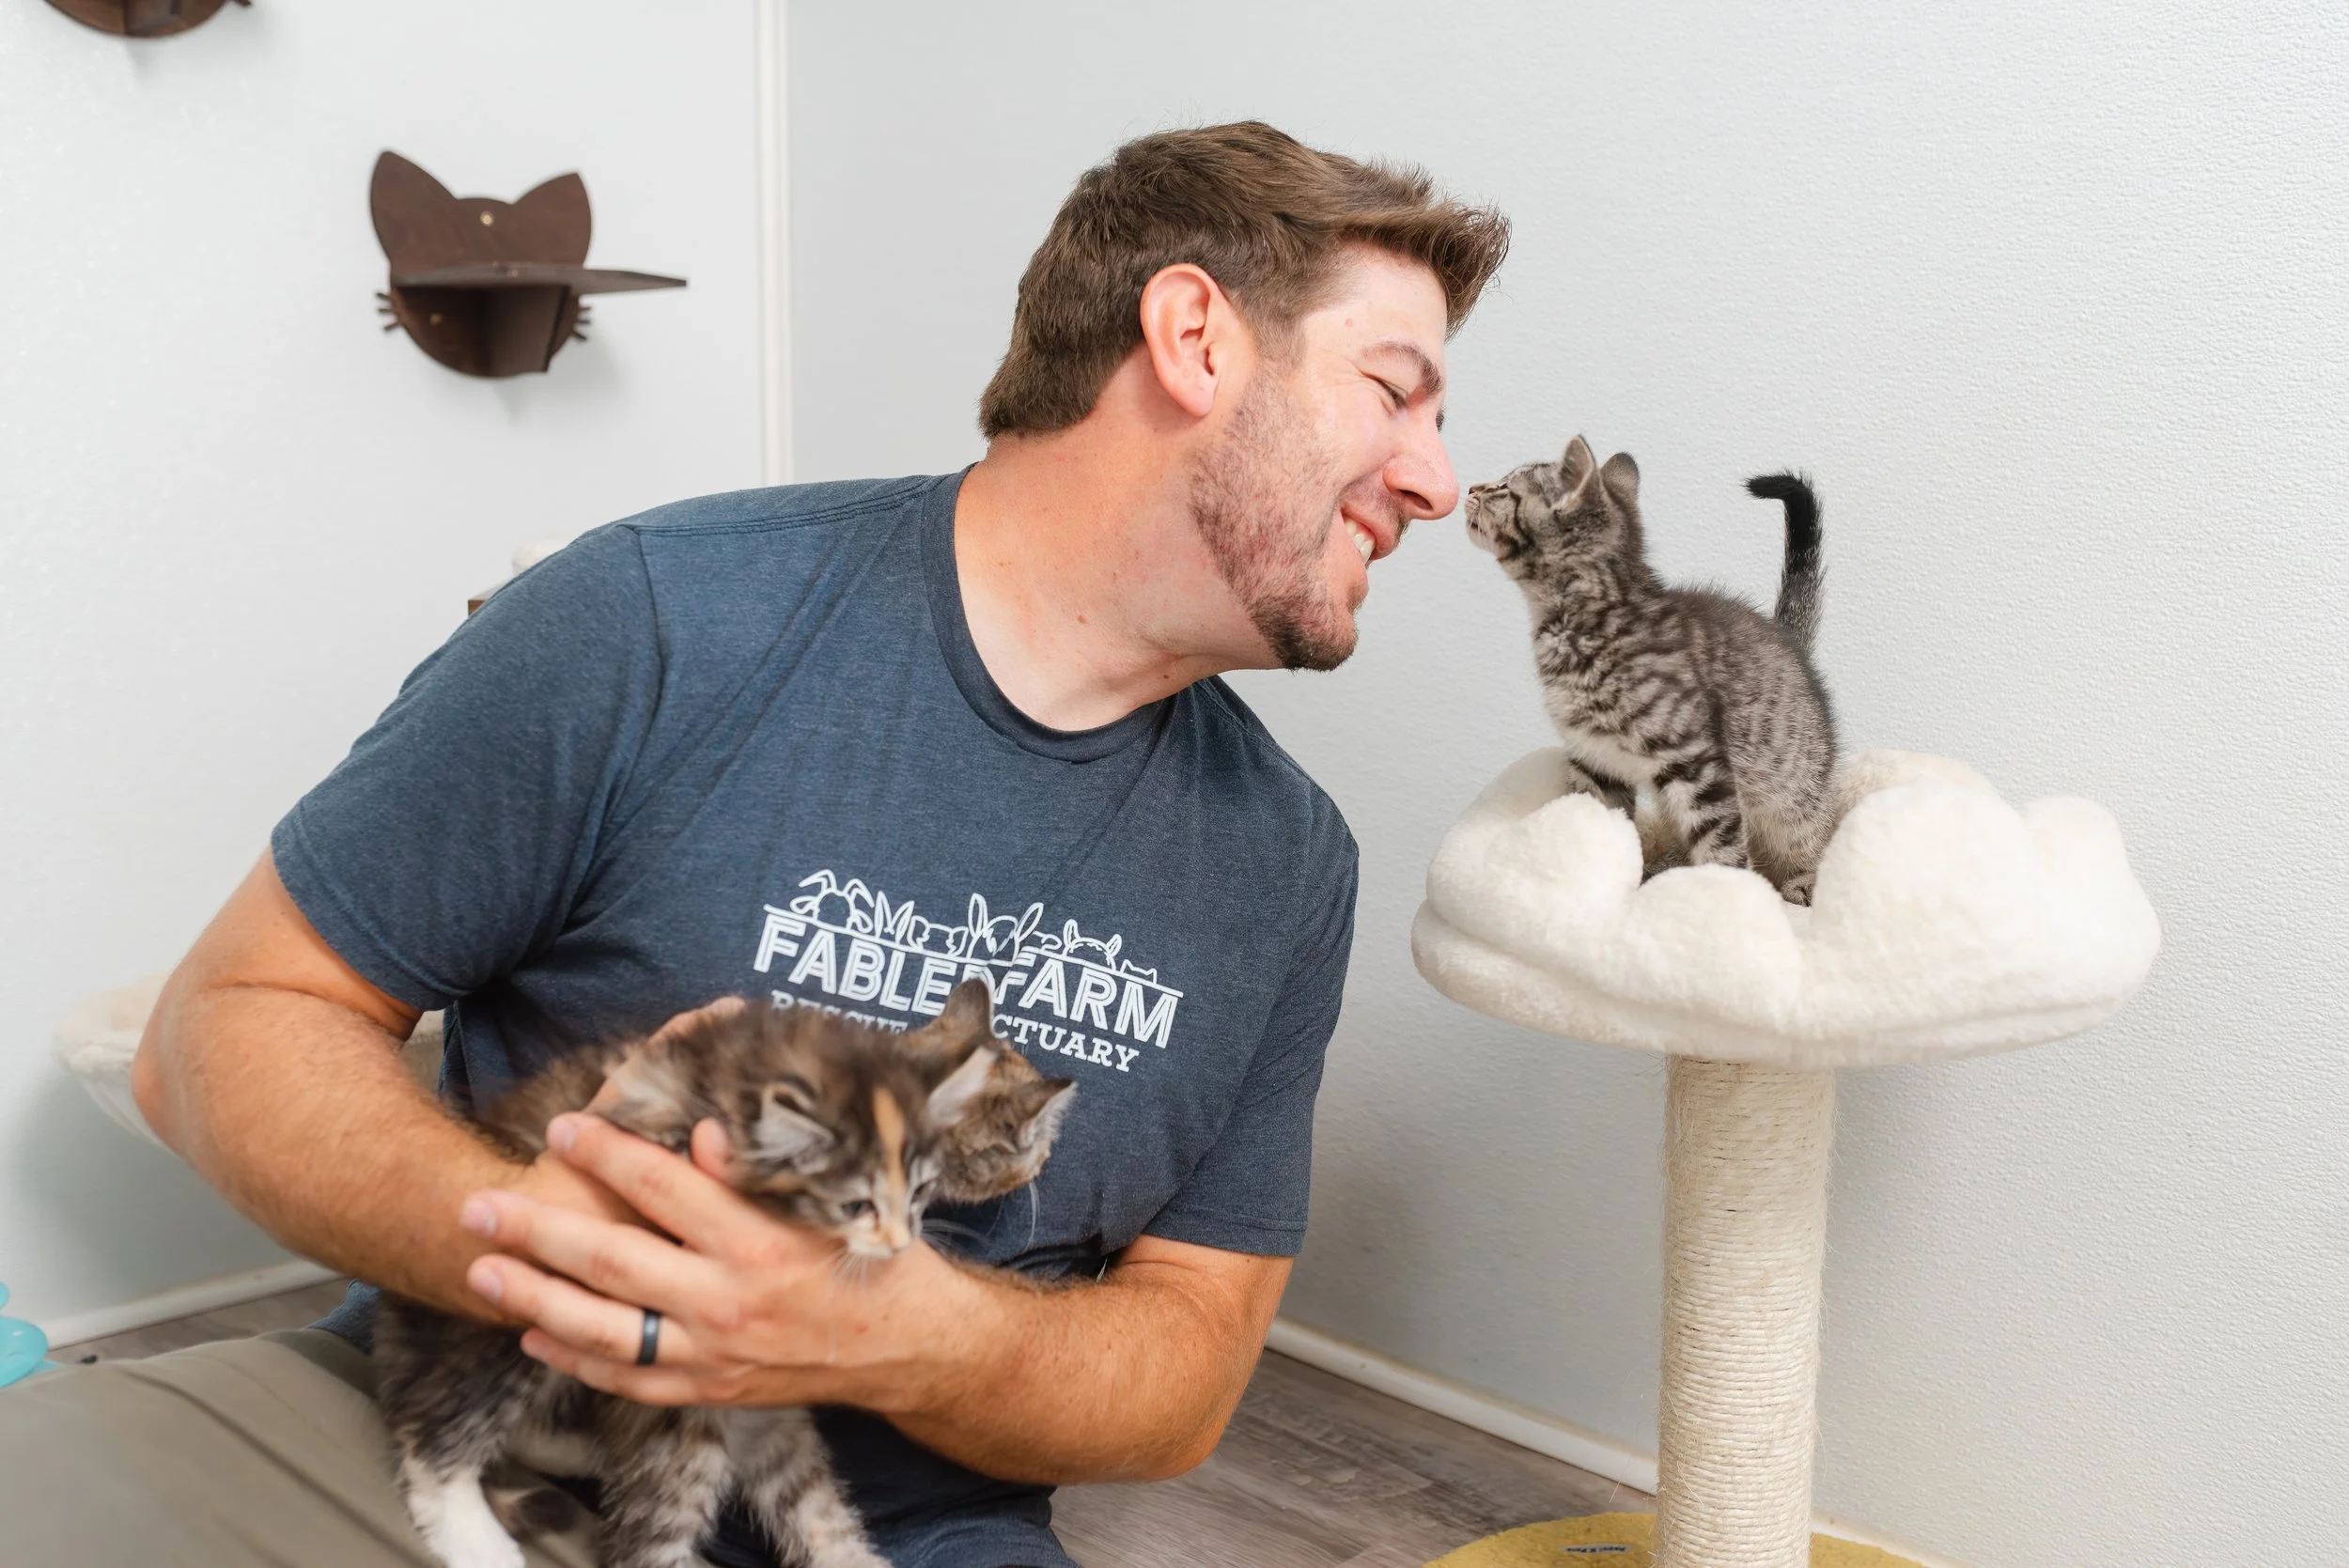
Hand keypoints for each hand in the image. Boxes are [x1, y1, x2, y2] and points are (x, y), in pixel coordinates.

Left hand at [458, 1112, 989, 1410]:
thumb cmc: (872, 1255)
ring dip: (534, 1298)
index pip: (661, 1187)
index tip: (561, 1128)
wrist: (907, 1347)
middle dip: (535, 1230)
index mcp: (756, 1242)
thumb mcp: (831, 1198)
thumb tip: (702, 1132)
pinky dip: (575, 1361)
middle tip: (479, 1205)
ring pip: (602, 1328)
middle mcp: (725, 1301)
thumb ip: (760, 1171)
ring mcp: (711, 1353)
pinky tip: (534, 1337)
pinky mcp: (709, 1389)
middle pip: (610, 1260)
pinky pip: (627, 1379)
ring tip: (482, 1270)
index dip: (606, 1154)